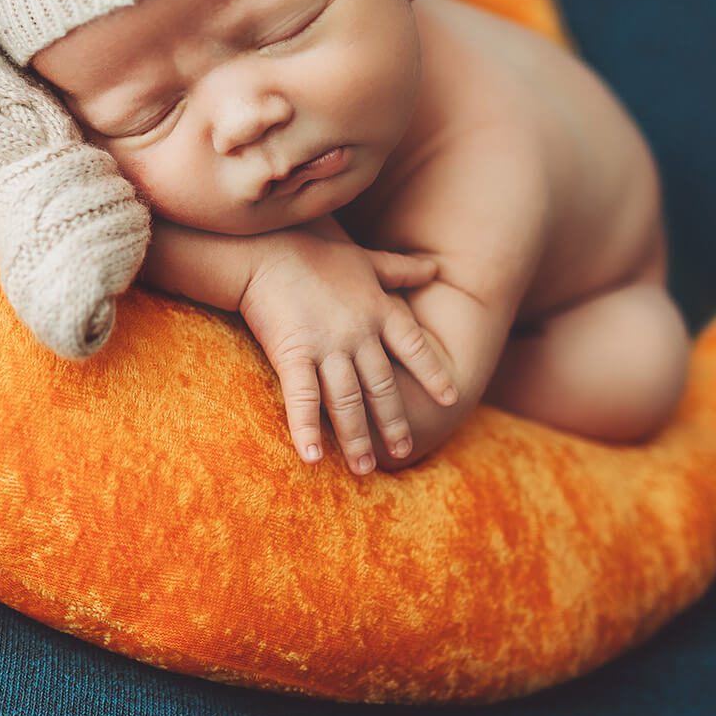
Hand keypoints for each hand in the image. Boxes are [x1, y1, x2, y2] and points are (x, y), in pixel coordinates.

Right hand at [238, 232, 461, 473]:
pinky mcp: (293, 353)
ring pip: (348, 400)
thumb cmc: (313, 250)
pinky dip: (307, 429)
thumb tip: (434, 268)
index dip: (432, 374)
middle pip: (382, 386)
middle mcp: (360, 332)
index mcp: (379, 309)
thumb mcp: (364, 258)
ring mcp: (327, 345)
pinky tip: (313, 458)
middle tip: (403, 452)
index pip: (414, 348)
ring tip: (364, 468)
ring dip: (357, 438)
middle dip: (393, 422)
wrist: (264, 248)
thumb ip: (400, 269)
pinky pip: (303, 398)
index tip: (450, 399)